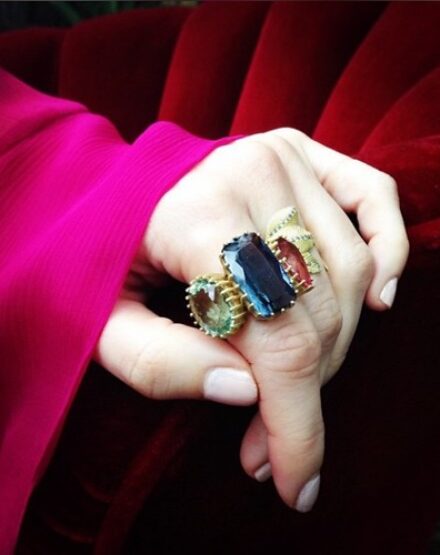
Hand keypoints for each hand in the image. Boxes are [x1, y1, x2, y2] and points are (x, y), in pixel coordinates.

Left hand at [93, 128, 408, 510]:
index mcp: (195, 215)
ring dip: (334, 347)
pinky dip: (389, 250)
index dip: (294, 423)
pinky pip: (374, 197)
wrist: (100, 187)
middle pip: (316, 315)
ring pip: (350, 273)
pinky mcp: (299, 151)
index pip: (276, 339)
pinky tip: (380, 301)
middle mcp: (251, 175)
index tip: (294, 481)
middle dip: (301, 397)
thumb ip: (160, 364)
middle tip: (266, 441)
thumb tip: (249, 393)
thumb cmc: (93, 256)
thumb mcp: (97, 323)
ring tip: (290, 387)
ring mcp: (280, 158)